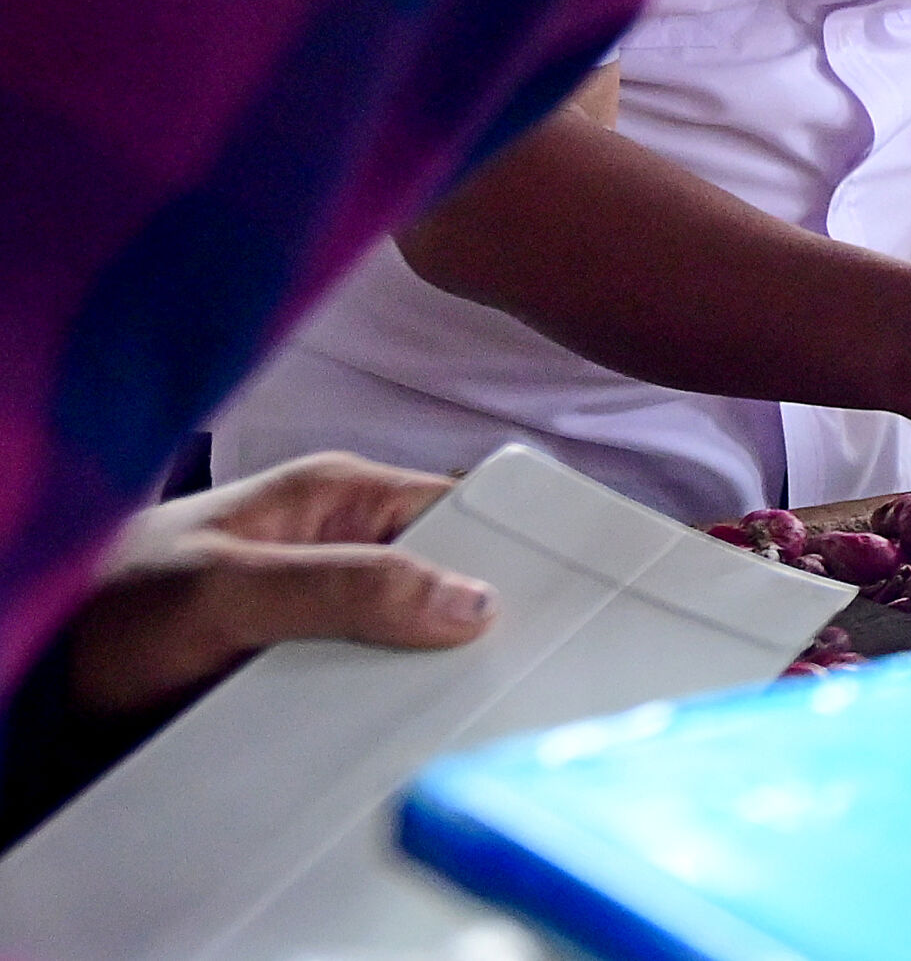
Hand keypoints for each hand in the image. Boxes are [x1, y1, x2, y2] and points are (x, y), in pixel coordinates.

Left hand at [65, 455, 491, 716]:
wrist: (27, 681)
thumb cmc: (100, 607)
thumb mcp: (225, 589)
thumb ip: (343, 586)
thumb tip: (465, 598)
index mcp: (338, 496)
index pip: (464, 507)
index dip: (509, 549)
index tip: (543, 599)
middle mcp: (339, 545)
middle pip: (448, 580)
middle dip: (468, 625)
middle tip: (492, 669)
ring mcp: (321, 607)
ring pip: (412, 640)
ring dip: (420, 676)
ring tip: (441, 707)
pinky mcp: (300, 665)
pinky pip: (368, 686)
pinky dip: (380, 709)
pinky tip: (388, 730)